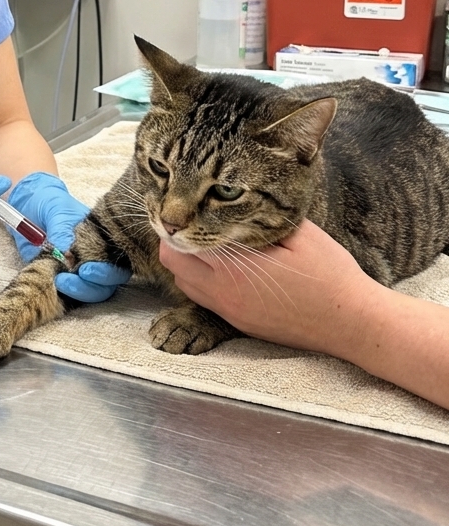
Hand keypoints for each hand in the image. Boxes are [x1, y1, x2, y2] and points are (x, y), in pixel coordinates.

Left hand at [9, 172, 131, 302]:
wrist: (28, 205)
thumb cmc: (50, 203)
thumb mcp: (57, 210)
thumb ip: (62, 230)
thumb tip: (67, 254)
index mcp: (103, 240)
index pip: (117, 263)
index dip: (106, 273)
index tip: (86, 270)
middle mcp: (96, 258)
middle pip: (107, 284)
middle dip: (91, 286)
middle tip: (70, 278)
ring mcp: (79, 270)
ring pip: (92, 293)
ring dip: (78, 293)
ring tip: (59, 281)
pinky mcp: (62, 278)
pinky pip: (70, 295)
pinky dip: (64, 295)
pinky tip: (53, 286)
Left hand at [158, 219, 372, 352]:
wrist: (353, 323)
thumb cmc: (330, 274)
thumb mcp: (299, 234)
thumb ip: (261, 218)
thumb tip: (234, 201)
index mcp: (235, 269)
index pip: (180, 246)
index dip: (180, 226)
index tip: (189, 211)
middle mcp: (225, 293)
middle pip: (174, 266)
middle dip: (178, 244)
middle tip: (197, 226)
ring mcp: (231, 312)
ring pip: (185, 285)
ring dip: (189, 264)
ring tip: (211, 247)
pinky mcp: (240, 324)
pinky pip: (204, 300)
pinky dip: (203, 282)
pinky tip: (227, 270)